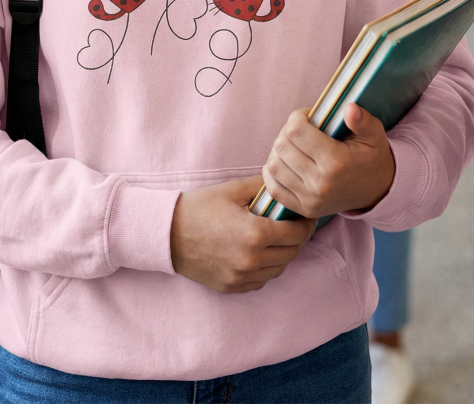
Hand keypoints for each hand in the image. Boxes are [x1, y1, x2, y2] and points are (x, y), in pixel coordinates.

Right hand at [170, 176, 314, 293]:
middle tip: (294, 224)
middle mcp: (252, 260)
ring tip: (277, 237)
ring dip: (283, 253)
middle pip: (292, 253)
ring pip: (279, 269)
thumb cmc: (200, 207)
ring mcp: (242, 277)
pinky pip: (261, 280)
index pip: (298, 233)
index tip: (305, 215)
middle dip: (297, 238)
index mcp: (256, 234)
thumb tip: (285, 185)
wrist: (167, 233)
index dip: (306, 223)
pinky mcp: (232, 287)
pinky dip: (266, 267)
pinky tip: (259, 252)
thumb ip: (264, 187)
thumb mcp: (233, 189)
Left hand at [262, 104, 395, 218]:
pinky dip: (272, 173)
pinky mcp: (304, 210)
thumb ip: (362, 120)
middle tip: (300, 130)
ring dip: (278, 151)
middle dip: (287, 131)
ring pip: (274, 166)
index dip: (297, 117)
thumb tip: (349, 107)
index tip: (307, 117)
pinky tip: (284, 162)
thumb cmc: (371, 157)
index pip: (296, 131)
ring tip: (292, 146)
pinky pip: (273, 189)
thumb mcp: (373, 135)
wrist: (378, 191)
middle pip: (282, 146)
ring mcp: (311, 199)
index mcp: (336, 162)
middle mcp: (320, 183)